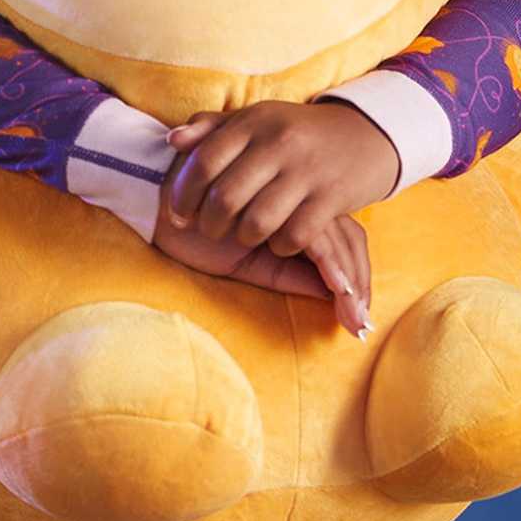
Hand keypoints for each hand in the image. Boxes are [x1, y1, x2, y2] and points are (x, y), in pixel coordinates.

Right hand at [151, 152, 370, 336]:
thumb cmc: (196, 226)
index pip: (341, 236)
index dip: (355, 273)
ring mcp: (288, 197)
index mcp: (293, 206)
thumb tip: (327, 293)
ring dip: (352, 281)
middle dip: (362, 281)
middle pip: (350, 236)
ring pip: (338, 238)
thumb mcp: (246, 260)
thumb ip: (284, 272)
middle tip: (362, 323)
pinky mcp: (275, 203)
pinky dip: (331, 269)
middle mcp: (297, 198)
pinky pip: (313, 239)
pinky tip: (340, 293)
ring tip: (356, 317)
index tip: (359, 313)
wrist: (157, 200)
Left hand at [163, 100, 398, 256]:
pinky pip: (294, 235)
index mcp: (254, 121)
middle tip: (210, 231)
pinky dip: (280, 245)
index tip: (178, 212)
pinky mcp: (333, 196)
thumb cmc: (295, 131)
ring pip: (257, 223)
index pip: (204, 161)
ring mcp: (307, 169)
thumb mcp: (255, 120)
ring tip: (242, 236)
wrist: (363, 135)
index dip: (184, 193)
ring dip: (243, 237)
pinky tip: (277, 240)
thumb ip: (211, 128)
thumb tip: (172, 140)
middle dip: (209, 224)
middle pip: (226, 198)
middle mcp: (279, 142)